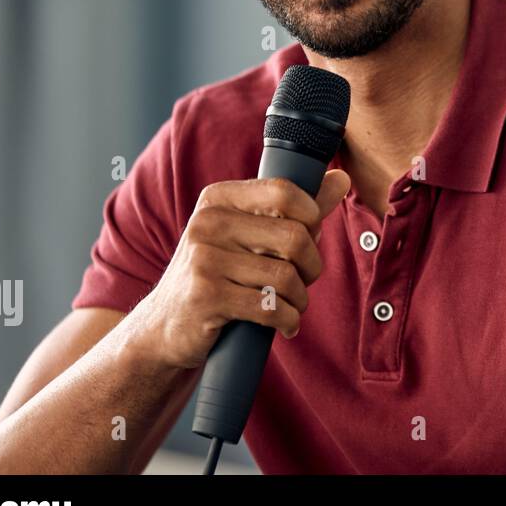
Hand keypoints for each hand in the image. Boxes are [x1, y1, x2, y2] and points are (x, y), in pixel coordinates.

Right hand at [126, 170, 350, 368]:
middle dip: (311, 266)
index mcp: (218, 199)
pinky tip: (285, 324)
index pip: (285, 192)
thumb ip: (296, 208)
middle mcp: (207, 223)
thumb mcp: (248, 234)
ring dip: (299, 299)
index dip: (311, 219)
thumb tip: (341, 178)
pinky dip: (288, 320)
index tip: (308, 239)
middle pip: (294, 237)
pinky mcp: (206, 297)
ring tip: (291, 305)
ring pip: (286, 277)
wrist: (165, 327)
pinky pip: (271, 308)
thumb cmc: (219, 274)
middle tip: (303, 281)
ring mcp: (204, 260)